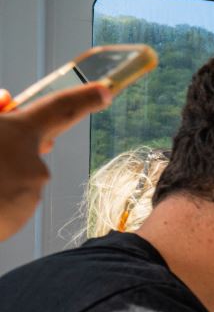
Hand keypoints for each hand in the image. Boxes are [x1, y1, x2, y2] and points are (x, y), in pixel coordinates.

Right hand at [0, 83, 111, 240]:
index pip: (59, 109)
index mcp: (19, 134)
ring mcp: (28, 197)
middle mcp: (34, 165)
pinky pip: (7, 203)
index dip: (82, 98)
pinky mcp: (17, 220)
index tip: (105, 91)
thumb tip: (6, 101)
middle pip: (26, 151)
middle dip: (7, 147)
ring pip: (15, 178)